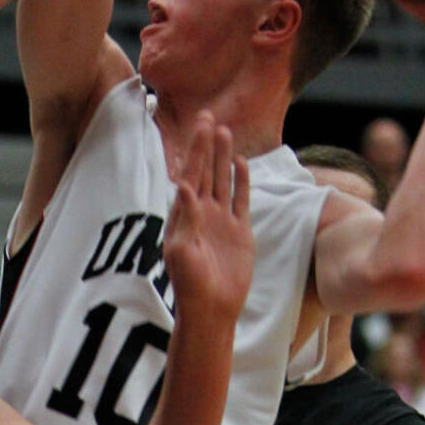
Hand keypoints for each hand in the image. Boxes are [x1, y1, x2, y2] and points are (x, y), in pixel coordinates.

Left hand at [164, 114, 252, 324]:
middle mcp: (201, 213)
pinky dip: (241, 181)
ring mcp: (220, 221)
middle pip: (205, 171)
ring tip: (225, 131)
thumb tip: (183, 185)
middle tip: (209, 116)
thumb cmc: (190, 283)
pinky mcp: (239, 232)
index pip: (189, 175)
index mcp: (183, 216)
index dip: (194, 150)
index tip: (199, 126)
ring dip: (223, 157)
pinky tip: (240, 162)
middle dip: (206, 144)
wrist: (212, 308)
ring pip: (222, 180)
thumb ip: (186, 218)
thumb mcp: (183, 250)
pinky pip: (240, 200)